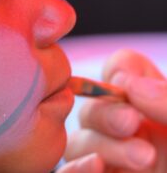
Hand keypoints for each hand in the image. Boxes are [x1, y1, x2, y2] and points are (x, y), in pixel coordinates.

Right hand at [58, 49, 166, 172]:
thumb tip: (130, 85)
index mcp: (155, 106)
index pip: (121, 69)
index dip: (121, 71)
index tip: (131, 86)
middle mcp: (131, 131)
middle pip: (94, 105)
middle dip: (106, 111)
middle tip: (131, 124)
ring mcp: (115, 161)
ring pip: (81, 140)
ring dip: (99, 143)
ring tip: (142, 159)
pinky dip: (77, 168)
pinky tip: (96, 167)